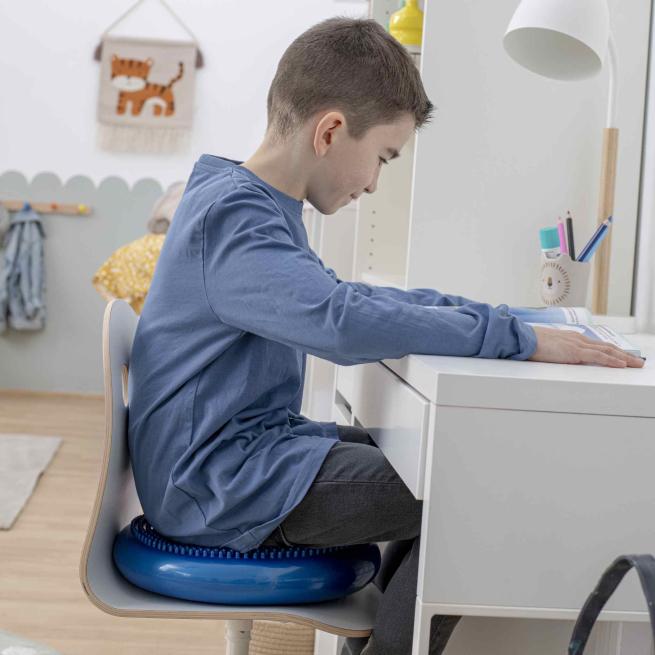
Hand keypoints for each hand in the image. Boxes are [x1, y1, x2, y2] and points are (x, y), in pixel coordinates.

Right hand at [528, 326, 644, 367]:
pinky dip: (612, 360)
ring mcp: (577, 344)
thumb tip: (560, 359)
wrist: (522, 338)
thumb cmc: (530, 343)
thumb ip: (557, 352)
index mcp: (571, 338)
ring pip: (607, 351)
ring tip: (636, 364)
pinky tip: (622, 365)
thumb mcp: (547, 348)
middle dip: (624, 355)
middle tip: (637, 362)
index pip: (597, 345)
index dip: (612, 351)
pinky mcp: (574, 352)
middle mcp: (578, 339)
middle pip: (607, 347)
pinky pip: (598, 356)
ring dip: (624, 358)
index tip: (622, 357)